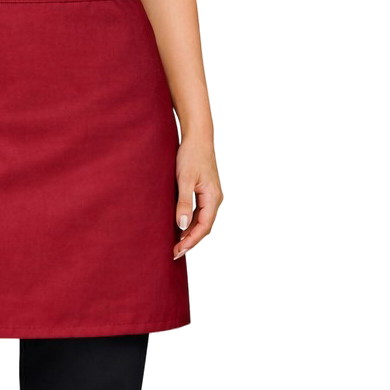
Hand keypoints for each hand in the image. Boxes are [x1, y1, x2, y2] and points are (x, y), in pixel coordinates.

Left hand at [173, 138, 222, 259]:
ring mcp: (211, 196)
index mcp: (213, 198)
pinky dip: (190, 222)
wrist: (197, 137)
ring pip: (202, 221)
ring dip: (190, 233)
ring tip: (175, 244)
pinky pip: (199, 212)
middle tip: (174, 253)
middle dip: (190, 241)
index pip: (204, 227)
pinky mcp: (205, 191)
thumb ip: (184, 202)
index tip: (178, 251)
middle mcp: (215, 199)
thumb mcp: (185, 179)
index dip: (191, 241)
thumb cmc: (191, 155)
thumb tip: (182, 225)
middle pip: (204, 227)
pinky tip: (179, 227)